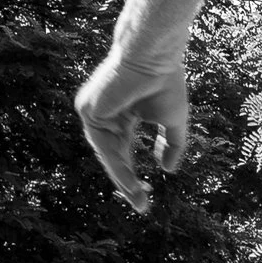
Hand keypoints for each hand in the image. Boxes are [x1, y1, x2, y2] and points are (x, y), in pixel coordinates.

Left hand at [75, 48, 190, 213]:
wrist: (155, 57)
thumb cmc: (166, 81)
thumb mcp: (173, 122)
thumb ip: (171, 145)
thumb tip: (167, 171)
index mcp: (120, 114)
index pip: (123, 149)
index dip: (134, 172)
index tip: (146, 196)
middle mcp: (103, 115)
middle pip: (113, 155)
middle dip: (127, 181)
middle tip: (141, 205)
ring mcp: (93, 112)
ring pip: (107, 153)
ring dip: (122, 178)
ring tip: (138, 197)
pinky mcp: (89, 110)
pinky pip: (102, 146)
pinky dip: (116, 165)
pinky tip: (130, 181)